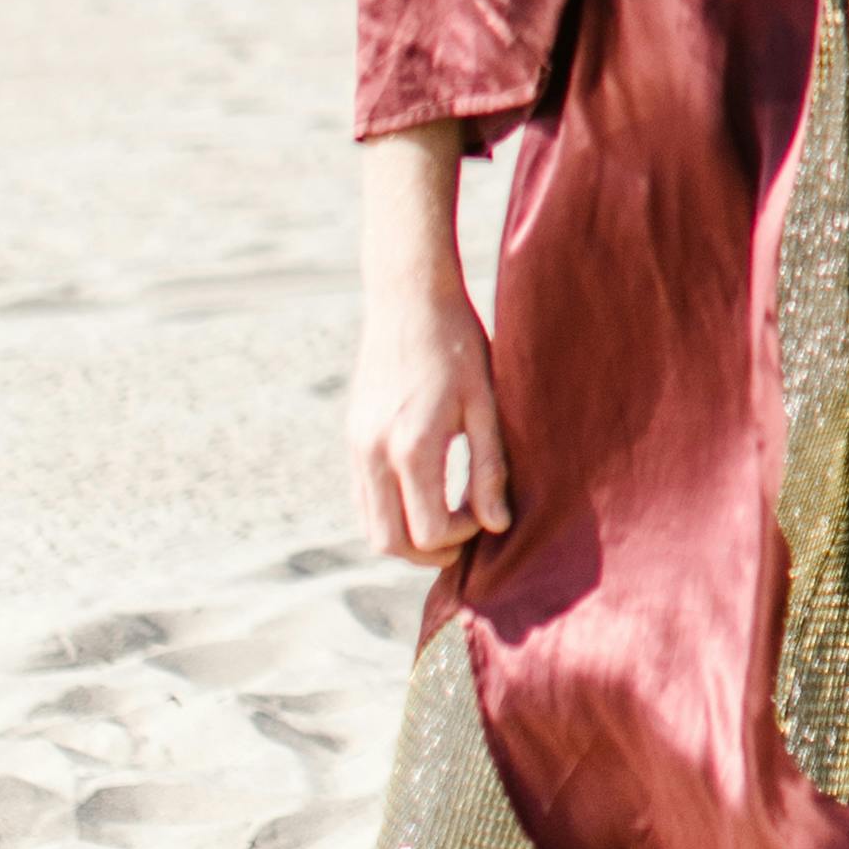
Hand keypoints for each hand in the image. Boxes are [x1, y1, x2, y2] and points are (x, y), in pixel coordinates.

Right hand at [350, 121, 510, 559]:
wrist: (410, 297)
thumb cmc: (460, 346)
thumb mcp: (487, 405)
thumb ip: (490, 468)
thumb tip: (497, 525)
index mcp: (413, 446)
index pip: (429, 531)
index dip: (461, 537)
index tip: (485, 514)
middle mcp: (374, 452)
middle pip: (389, 542)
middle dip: (428, 552)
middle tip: (464, 535)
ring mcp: (356, 445)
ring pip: (369, 524)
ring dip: (405, 535)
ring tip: (445, 517)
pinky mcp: (351, 435)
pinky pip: (361, 496)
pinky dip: (388, 510)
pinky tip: (422, 493)